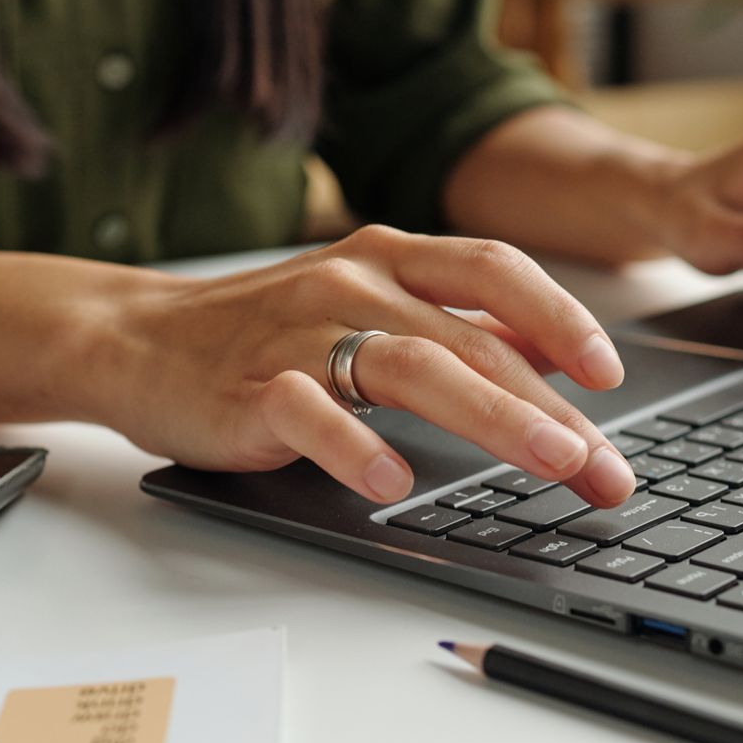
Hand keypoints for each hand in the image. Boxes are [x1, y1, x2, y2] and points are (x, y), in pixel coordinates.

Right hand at [100, 225, 638, 505]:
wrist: (133, 339)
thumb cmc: (262, 332)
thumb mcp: (366, 306)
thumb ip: (454, 323)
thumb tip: (552, 353)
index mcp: (387, 257)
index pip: (494, 269)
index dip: (561, 317)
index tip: (609, 375)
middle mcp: (352, 282)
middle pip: (473, 338)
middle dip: (555, 407)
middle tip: (606, 467)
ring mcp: (300, 333)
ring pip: (411, 366)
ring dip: (494, 416)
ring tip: (551, 461)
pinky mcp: (249, 388)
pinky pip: (310, 413)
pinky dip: (355, 448)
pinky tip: (392, 485)